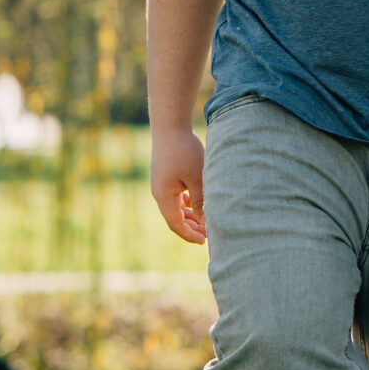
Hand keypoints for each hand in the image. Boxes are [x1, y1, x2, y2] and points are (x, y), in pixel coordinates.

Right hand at [151, 127, 208, 243]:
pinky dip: (186, 205)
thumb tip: (205, 221)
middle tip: (209, 235)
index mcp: (164, 196)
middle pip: (174, 219)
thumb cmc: (184, 151)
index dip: (190, 235)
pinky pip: (175, 198)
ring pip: (175, 209)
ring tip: (206, 223)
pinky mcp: (165, 178)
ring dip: (189, 217)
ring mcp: (161, 186)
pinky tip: (198, 205)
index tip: (204, 241)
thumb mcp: (197, 177)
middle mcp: (159, 194)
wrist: (169, 127)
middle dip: (191, 228)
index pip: (176, 224)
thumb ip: (201, 200)